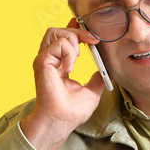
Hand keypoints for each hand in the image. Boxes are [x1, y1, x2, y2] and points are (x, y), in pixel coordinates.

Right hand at [20, 19, 105, 149]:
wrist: (61, 121)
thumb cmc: (72, 112)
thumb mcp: (92, 92)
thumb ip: (97, 79)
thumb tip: (106, 72)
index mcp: (58, 65)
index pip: (62, 39)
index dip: (73, 29)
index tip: (87, 29)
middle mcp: (49, 60)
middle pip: (58, 31)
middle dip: (77, 32)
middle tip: (92, 41)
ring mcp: (44, 60)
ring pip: (55, 32)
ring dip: (72, 39)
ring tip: (78, 56)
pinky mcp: (42, 62)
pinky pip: (58, 44)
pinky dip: (69, 52)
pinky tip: (70, 68)